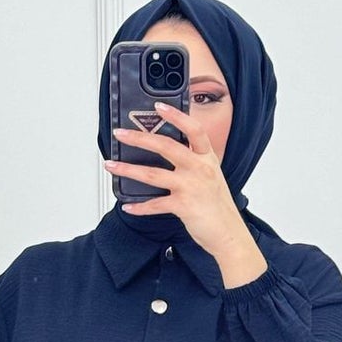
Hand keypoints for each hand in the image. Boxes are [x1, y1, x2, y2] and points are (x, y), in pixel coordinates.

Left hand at [104, 101, 263, 278]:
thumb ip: (193, 163)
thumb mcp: (211, 177)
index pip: (193, 129)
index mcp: (207, 159)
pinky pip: (155, 205)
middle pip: (166, 146)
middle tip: (120, 133)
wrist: (229, 234)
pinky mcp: (183, 206)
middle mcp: (199, 169)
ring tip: (112, 165)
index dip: (176, 116)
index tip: (158, 107)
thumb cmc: (218, 207)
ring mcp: (191, 187)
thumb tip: (167, 154)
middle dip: (139, 138)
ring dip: (128, 169)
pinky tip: (128, 205)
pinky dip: (139, 207)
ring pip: (153, 174)